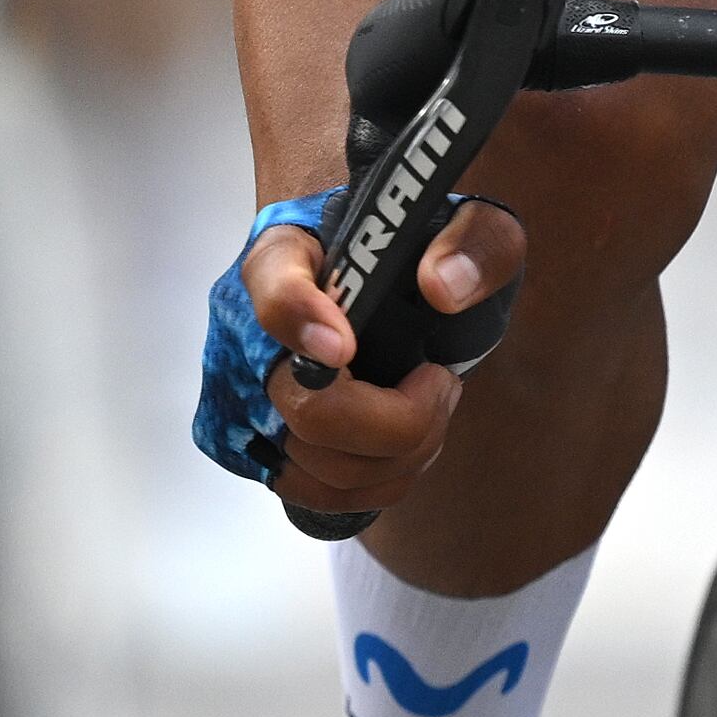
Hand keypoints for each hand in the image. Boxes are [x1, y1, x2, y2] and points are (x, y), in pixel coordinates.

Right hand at [241, 200, 527, 518]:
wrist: (369, 274)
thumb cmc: (409, 250)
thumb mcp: (463, 223)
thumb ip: (474, 240)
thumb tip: (444, 287)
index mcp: (283, 254)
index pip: (272, 289)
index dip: (301, 321)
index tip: (346, 346)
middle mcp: (245, 330)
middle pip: (306, 409)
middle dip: (398, 419)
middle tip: (441, 383)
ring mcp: (242, 397)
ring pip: (318, 466)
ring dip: (398, 455)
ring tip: (432, 408)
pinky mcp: (254, 450)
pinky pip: (316, 493)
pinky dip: (377, 481)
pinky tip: (406, 443)